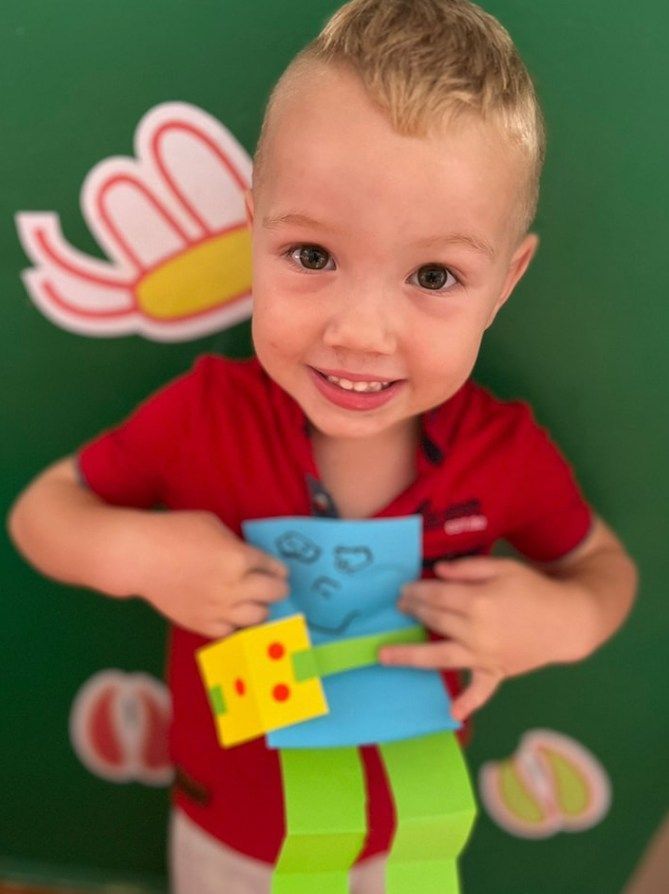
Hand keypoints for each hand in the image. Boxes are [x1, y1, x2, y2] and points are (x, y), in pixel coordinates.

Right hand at [128, 510, 288, 638]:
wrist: (141, 557)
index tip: (279, 572)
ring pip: (257, 617)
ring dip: (261, 608)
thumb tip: (248, 558)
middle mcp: (234, 587)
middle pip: (273, 594)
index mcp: (239, 558)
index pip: (274, 568)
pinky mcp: (201, 624)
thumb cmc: (175, 532)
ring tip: (256, 603)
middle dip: (279, 589)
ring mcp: (218, 609)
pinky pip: (231, 632)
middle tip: (276, 587)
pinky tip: (232, 616)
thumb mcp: (213, 525)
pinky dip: (235, 624)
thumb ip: (235, 543)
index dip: (279, 569)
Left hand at [379, 556, 591, 721]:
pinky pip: (482, 690)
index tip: (403, 588)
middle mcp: (478, 631)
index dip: (417, 590)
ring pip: (442, 656)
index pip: (437, 595)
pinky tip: (452, 714)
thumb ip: (468, 568)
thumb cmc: (534, 589)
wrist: (568, 620)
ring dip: (411, 655)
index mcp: (479, 601)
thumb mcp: (503, 567)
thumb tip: (438, 573)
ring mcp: (486, 655)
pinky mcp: (498, 672)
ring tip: (384, 656)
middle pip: (435, 620)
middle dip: (413, 611)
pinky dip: (468, 703)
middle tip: (397, 606)